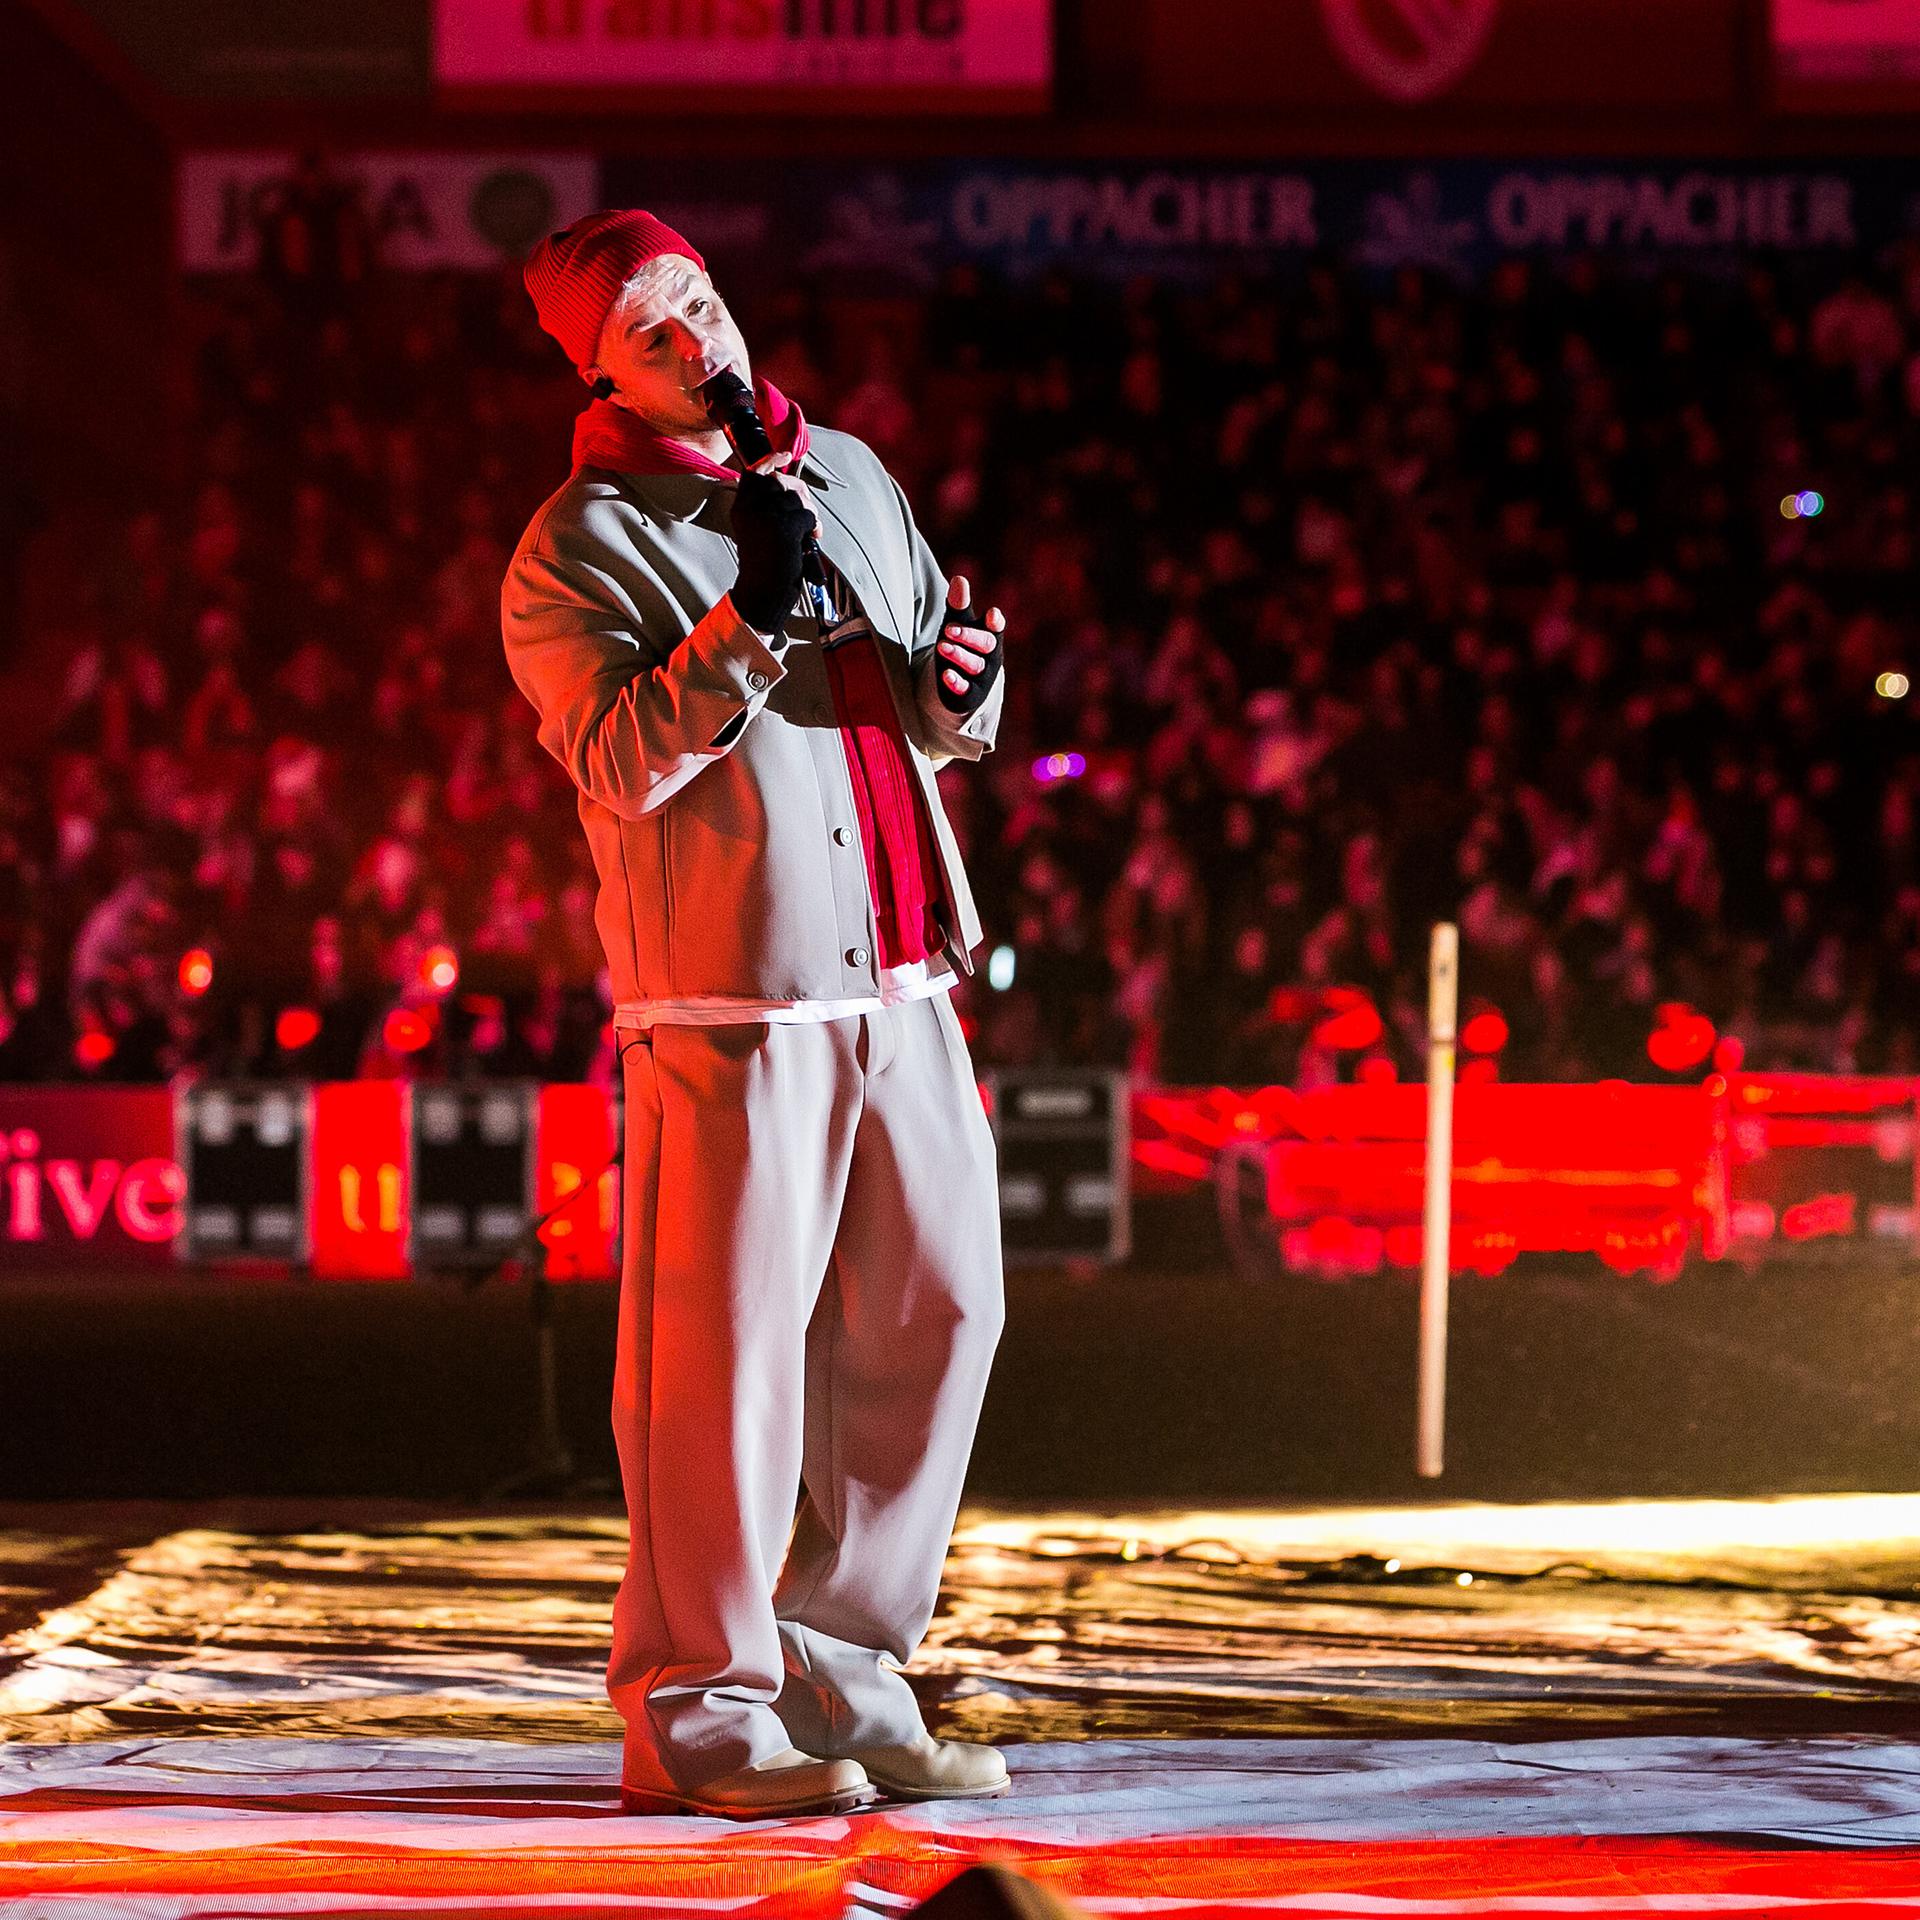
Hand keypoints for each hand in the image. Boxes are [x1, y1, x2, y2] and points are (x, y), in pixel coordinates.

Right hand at [729, 467, 819, 633]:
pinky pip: (808, 516)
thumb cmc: (767, 564)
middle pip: (782, 481)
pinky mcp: (782, 528)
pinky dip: (814, 528)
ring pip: (798, 498)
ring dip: (810, 515)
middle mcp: (750, 509)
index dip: (771, 460)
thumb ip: (771, 507)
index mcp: (742, 508)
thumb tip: (797, 488)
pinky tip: (808, 542)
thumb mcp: (760, 529)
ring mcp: (765, 517)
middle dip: (801, 493)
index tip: (784, 454)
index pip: (754, 473)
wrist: (763, 593)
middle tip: (807, 515)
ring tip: (806, 535)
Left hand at [933, 574, 1005, 715]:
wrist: (959, 684)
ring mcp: (981, 678)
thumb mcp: (958, 625)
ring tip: (942, 647)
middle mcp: (990, 658)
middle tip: (948, 629)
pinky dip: (957, 682)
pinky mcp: (969, 696)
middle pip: (986, 645)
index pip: (995, 628)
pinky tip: (946, 675)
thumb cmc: (960, 646)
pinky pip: (965, 690)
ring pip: (975, 666)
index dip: (994, 622)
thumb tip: (959, 579)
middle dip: (968, 636)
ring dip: (959, 656)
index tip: (992, 614)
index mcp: (990, 637)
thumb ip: (958, 606)